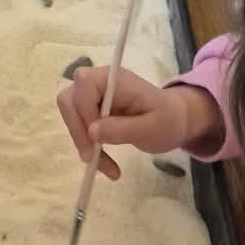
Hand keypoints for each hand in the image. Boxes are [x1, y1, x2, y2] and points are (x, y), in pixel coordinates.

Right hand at [57, 65, 217, 176]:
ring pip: (71, 114)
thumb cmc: (168, 120)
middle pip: (69, 99)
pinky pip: (79, 125)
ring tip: (103, 166)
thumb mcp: (152, 129)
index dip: (84, 110)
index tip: (97, 137)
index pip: (84, 84)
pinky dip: (87, 145)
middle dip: (77, 130)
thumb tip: (92, 131)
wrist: (174, 121)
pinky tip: (103, 163)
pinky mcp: (92, 109)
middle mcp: (100, 82)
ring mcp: (94, 95)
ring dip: (81, 141)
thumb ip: (122, 129)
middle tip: (92, 157)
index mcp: (116, 79)